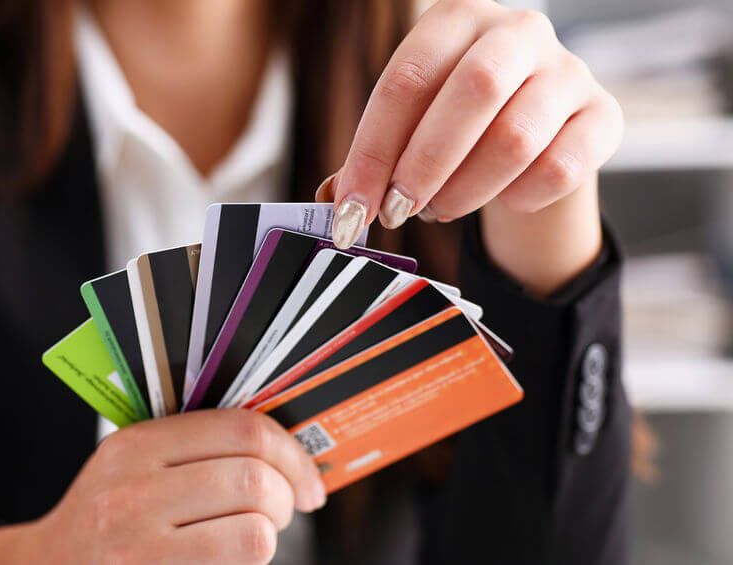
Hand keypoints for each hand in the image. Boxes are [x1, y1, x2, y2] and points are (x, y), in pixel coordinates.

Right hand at [0, 410, 324, 564]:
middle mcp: (135, 493)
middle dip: (287, 496)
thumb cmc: (104, 513)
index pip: (242, 430)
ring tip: (257, 532)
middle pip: (253, 479)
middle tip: (286, 506)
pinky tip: (233, 555)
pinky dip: (249, 559)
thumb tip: (281, 444)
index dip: (291, 453)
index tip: (307, 475)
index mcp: (139, 445)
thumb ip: (194, 444)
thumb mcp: (133, 462)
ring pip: (253, 531)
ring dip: (270, 534)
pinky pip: (236, 564)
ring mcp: (142, 546)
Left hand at [320, 0, 622, 294]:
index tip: (352, 208)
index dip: (373, 150)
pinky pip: (559, 170)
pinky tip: (500, 200)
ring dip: (465, 190)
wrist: (538, 129)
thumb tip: (335, 202)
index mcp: (457, 19)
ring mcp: (569, 71)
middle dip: (423, 165)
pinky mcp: (604, 117)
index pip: (407, 78)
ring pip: (515, 138)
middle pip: (473, 91)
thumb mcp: (412, 125)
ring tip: (441, 209)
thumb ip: (375, 158)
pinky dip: (518, 199)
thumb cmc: (460, 123)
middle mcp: (518, 32)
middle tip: (396, 212)